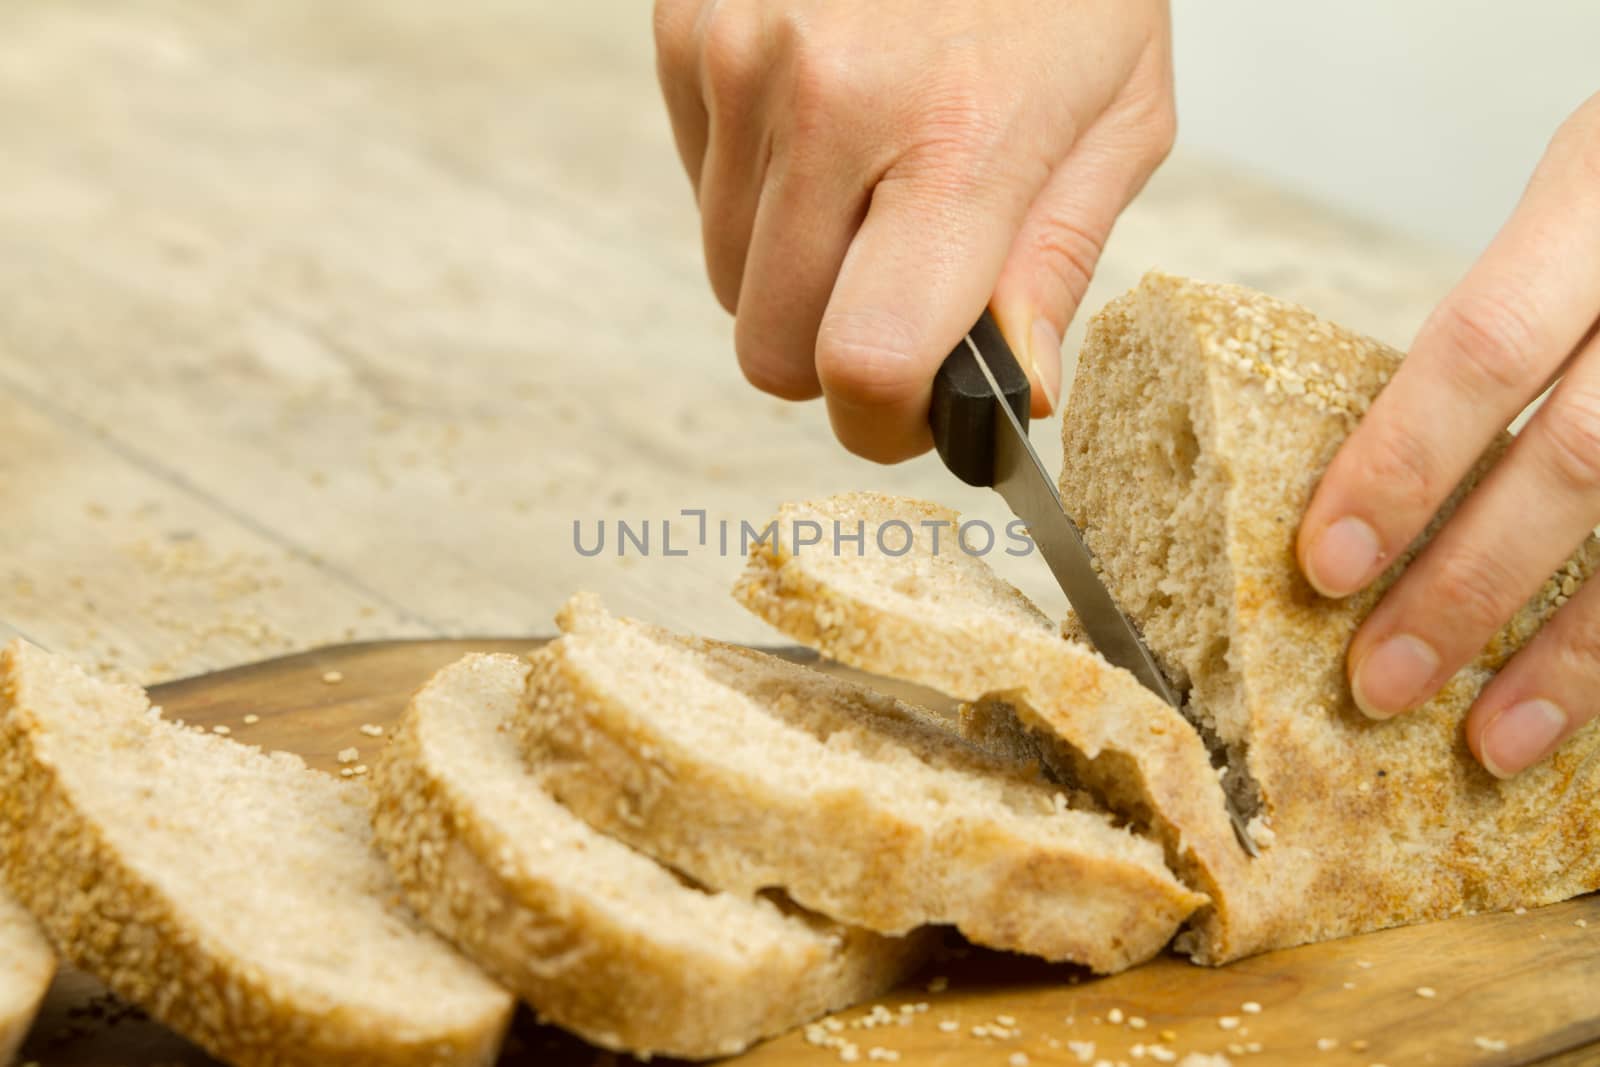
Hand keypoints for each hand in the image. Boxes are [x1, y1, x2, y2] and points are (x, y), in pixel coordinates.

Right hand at [654, 0, 1174, 459]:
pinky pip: (701, 188)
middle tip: (897, 301)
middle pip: (772, 348)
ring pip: (729, 278)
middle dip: (834, 355)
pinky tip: (825, 124)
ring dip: (795, 271)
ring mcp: (740, 61)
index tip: (914, 412)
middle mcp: (828, 104)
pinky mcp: (689, 31)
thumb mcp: (1116, 114)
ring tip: (871, 182)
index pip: (864, 365)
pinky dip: (757, 191)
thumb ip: (1053, 267)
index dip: (883, 421)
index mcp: (958, 141)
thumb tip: (1007, 399)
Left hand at [1297, 92, 1599, 777]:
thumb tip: (1378, 474)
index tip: (1325, 565)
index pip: (1482, 350)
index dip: (1401, 465)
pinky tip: (1578, 702)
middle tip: (1379, 683)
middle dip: (1469, 587)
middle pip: (1579, 462)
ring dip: (1575, 656)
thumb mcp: (1576, 203)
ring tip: (1494, 740)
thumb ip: (1507, 315)